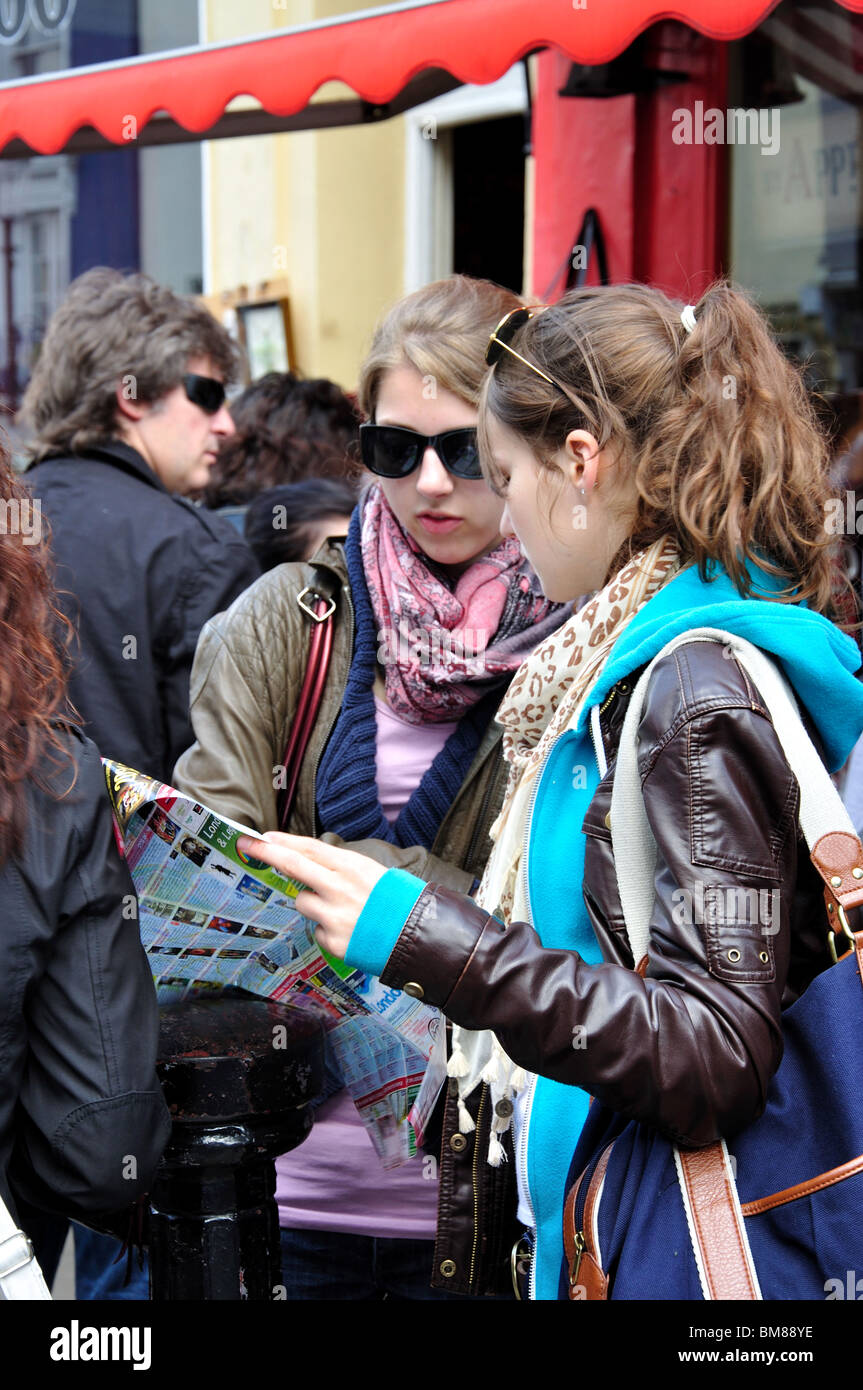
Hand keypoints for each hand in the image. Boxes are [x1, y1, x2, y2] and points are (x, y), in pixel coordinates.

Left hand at [236, 832, 386, 959]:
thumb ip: (339, 868)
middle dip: (267, 853)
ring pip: (302, 902)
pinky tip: (350, 931)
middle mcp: (340, 888)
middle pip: (295, 866)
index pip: (310, 848)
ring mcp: (334, 916)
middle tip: (247, 845)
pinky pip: (317, 931)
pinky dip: (328, 930)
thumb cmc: (396, 900)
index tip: (263, 836)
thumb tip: (308, 862)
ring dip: (312, 903)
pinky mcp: (333, 942)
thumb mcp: (371, 872)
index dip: (284, 841)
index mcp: (351, 867)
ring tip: (340, 910)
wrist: (417, 937)